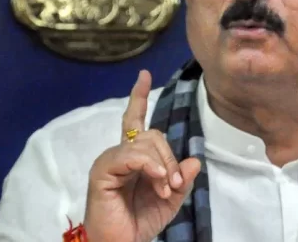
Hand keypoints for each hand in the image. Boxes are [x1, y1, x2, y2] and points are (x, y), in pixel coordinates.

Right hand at [83, 70, 200, 241]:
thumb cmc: (141, 221)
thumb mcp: (171, 199)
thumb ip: (182, 178)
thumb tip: (194, 159)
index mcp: (134, 156)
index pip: (136, 119)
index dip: (139, 96)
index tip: (144, 75)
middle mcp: (120, 152)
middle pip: (153, 133)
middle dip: (170, 158)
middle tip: (174, 184)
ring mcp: (110, 159)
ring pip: (146, 143)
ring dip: (162, 166)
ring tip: (164, 190)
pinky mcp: (103, 170)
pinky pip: (133, 155)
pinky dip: (150, 166)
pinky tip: (157, 181)